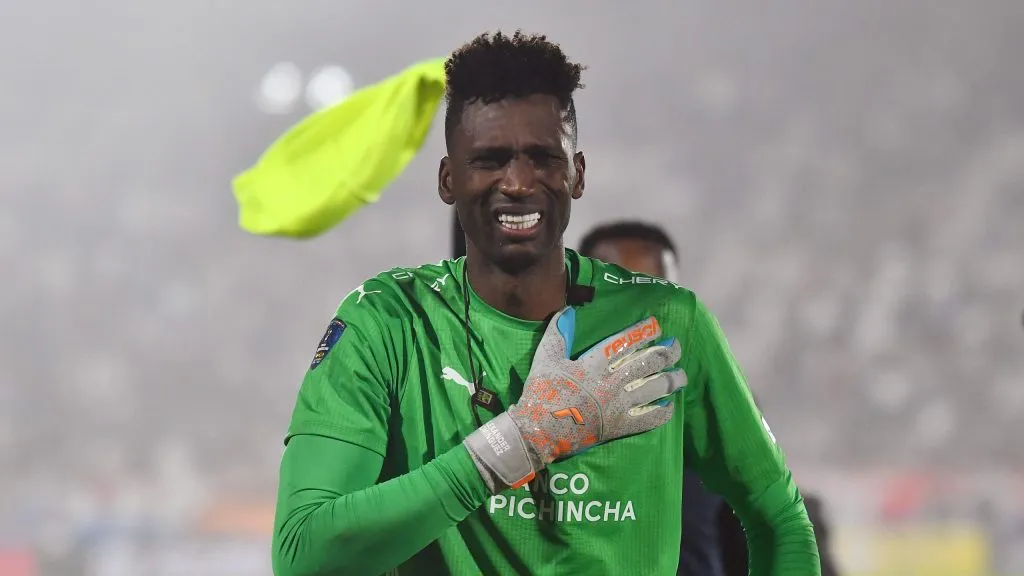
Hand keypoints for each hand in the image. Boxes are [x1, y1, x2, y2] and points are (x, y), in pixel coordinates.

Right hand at [464, 306, 684, 492]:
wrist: (538, 431)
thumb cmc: (541, 393)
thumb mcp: (545, 359)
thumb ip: (558, 333)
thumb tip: (569, 311)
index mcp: (594, 364)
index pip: (624, 342)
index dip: (642, 331)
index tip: (655, 324)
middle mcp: (611, 382)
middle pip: (648, 363)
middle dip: (666, 352)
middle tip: (676, 346)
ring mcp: (618, 406)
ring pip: (655, 389)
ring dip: (672, 380)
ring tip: (682, 375)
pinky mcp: (620, 427)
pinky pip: (649, 419)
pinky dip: (662, 412)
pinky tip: (669, 406)